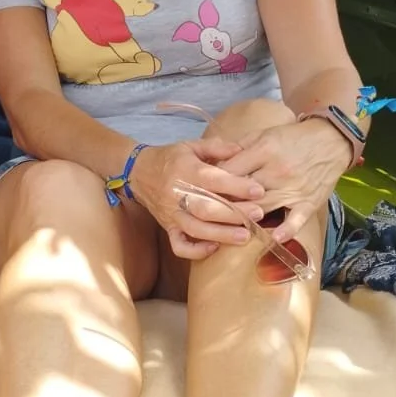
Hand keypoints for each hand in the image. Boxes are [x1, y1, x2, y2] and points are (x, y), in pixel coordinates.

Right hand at [127, 139, 266, 260]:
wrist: (137, 172)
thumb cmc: (169, 158)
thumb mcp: (191, 145)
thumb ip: (217, 147)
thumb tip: (242, 150)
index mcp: (185, 171)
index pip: (213, 180)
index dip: (237, 186)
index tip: (258, 190)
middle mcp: (177, 194)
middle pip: (207, 208)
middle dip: (235, 213)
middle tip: (258, 215)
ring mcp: (172, 214)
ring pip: (196, 229)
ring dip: (222, 234)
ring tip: (245, 236)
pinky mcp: (167, 227)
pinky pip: (179, 245)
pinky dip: (196, 251)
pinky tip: (214, 248)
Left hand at [216, 119, 350, 242]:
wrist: (331, 140)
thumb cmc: (293, 138)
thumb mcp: (264, 134)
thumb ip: (239, 147)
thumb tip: (214, 161)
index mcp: (263, 151)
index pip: (231, 171)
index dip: (213, 182)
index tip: (200, 191)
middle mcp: (277, 171)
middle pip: (243, 192)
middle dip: (224, 203)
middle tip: (206, 213)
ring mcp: (293, 188)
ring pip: (263, 207)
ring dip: (245, 218)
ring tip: (227, 227)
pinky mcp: (308, 202)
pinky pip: (296, 220)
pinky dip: (285, 230)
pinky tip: (273, 239)